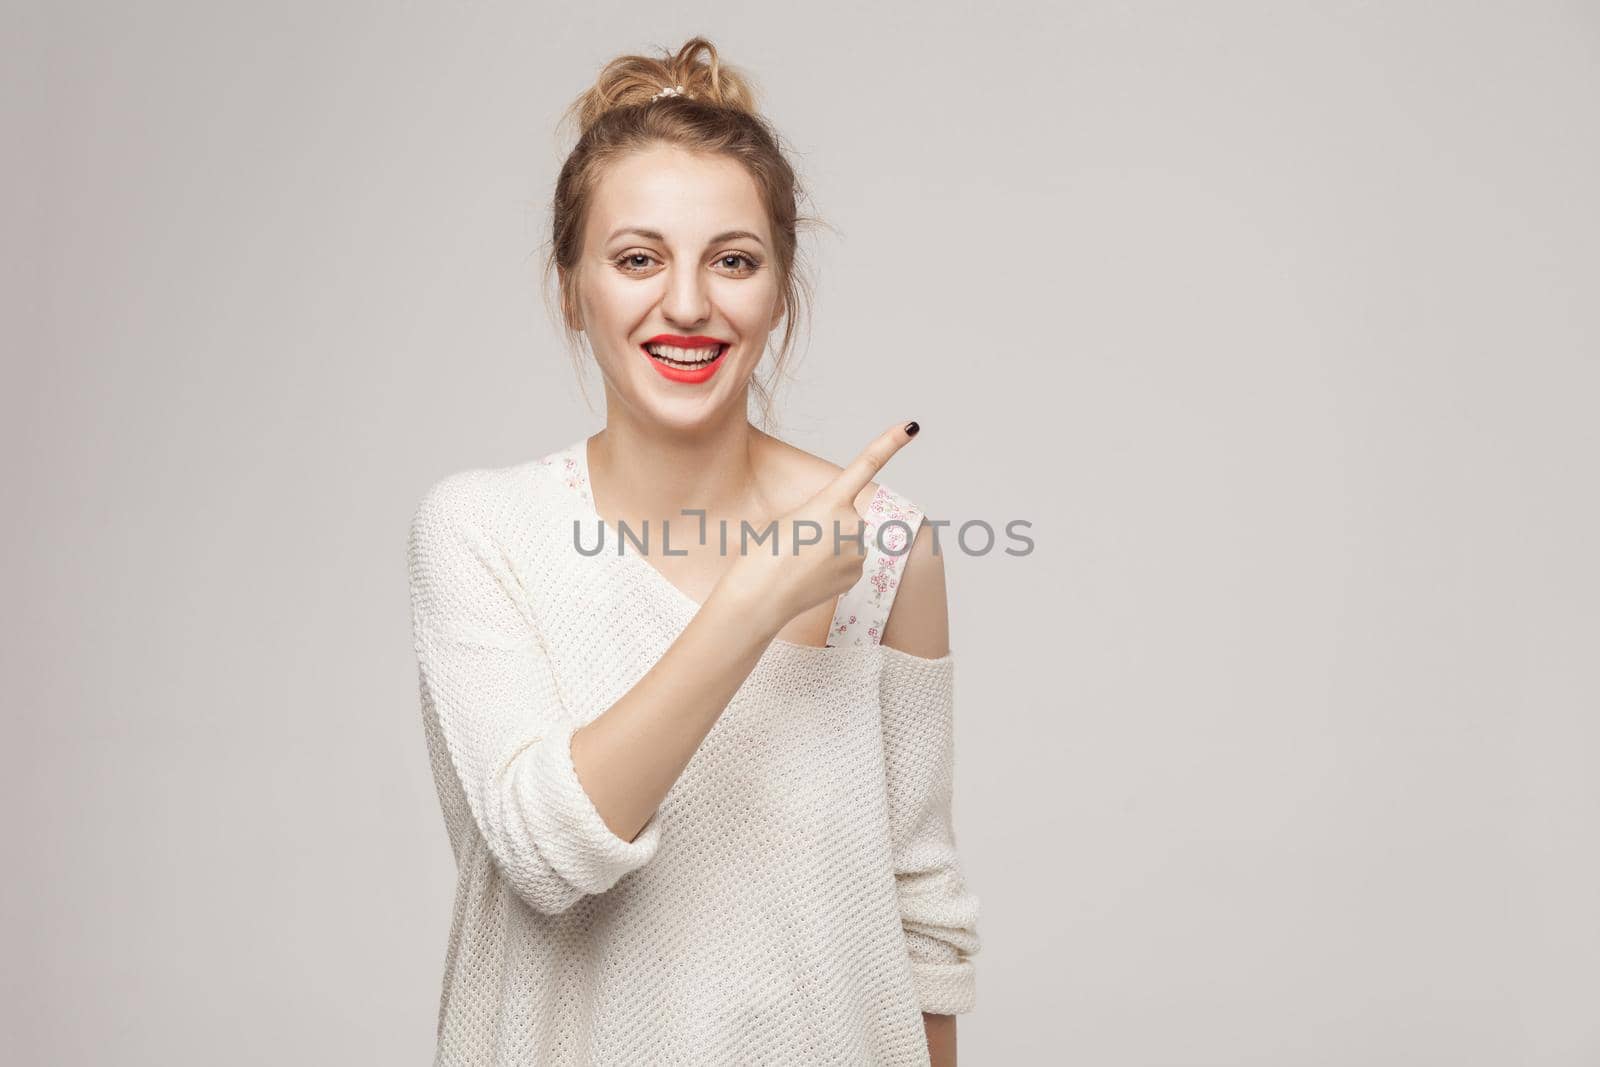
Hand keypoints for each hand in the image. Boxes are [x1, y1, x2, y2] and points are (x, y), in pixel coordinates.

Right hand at [723, 421, 919, 636]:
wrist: (760, 596)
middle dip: (831, 524)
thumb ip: (822, 513)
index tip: (911, 426)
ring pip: (850, 540)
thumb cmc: (765, 553)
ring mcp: (857, 551)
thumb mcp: (790, 517)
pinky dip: (834, 566)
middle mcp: (852, 523)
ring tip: (803, 560)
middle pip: (848, 515)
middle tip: (800, 542)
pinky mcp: (857, 574)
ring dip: (832, 547)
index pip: (866, 464)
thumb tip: (840, 530)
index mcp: (831, 500)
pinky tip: (812, 575)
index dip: (890, 443)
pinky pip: (850, 562)